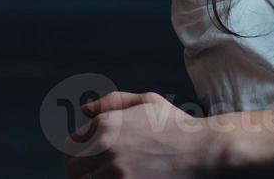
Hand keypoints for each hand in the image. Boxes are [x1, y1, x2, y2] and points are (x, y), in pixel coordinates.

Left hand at [63, 91, 209, 178]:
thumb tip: (84, 109)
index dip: (79, 152)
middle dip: (81, 170)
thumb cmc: (176, 125)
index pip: (71, 145)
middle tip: (97, 170)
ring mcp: (114, 172)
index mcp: (106, 124)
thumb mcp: (147, 101)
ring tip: (112, 174)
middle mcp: (105, 148)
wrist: (202, 150)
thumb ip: (112, 102)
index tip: (91, 157)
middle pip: (72, 168)